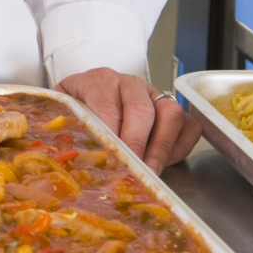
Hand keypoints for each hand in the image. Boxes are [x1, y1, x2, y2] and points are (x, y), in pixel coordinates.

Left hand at [58, 67, 200, 171]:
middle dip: (138, 142)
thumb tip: (64, 151)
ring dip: (163, 146)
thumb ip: (65, 123)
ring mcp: (154, 94)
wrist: (90, 92)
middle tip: (134, 168)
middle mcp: (129, 83)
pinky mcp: (172, 107)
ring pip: (171, 113)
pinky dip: (180, 146)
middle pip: (141, 108)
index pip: (107, 104)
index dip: (112, 133)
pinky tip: (166, 162)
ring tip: (151, 171)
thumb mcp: (64, 111)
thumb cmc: (77, 108)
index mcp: (98, 81)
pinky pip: (189, 124)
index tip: (113, 156)